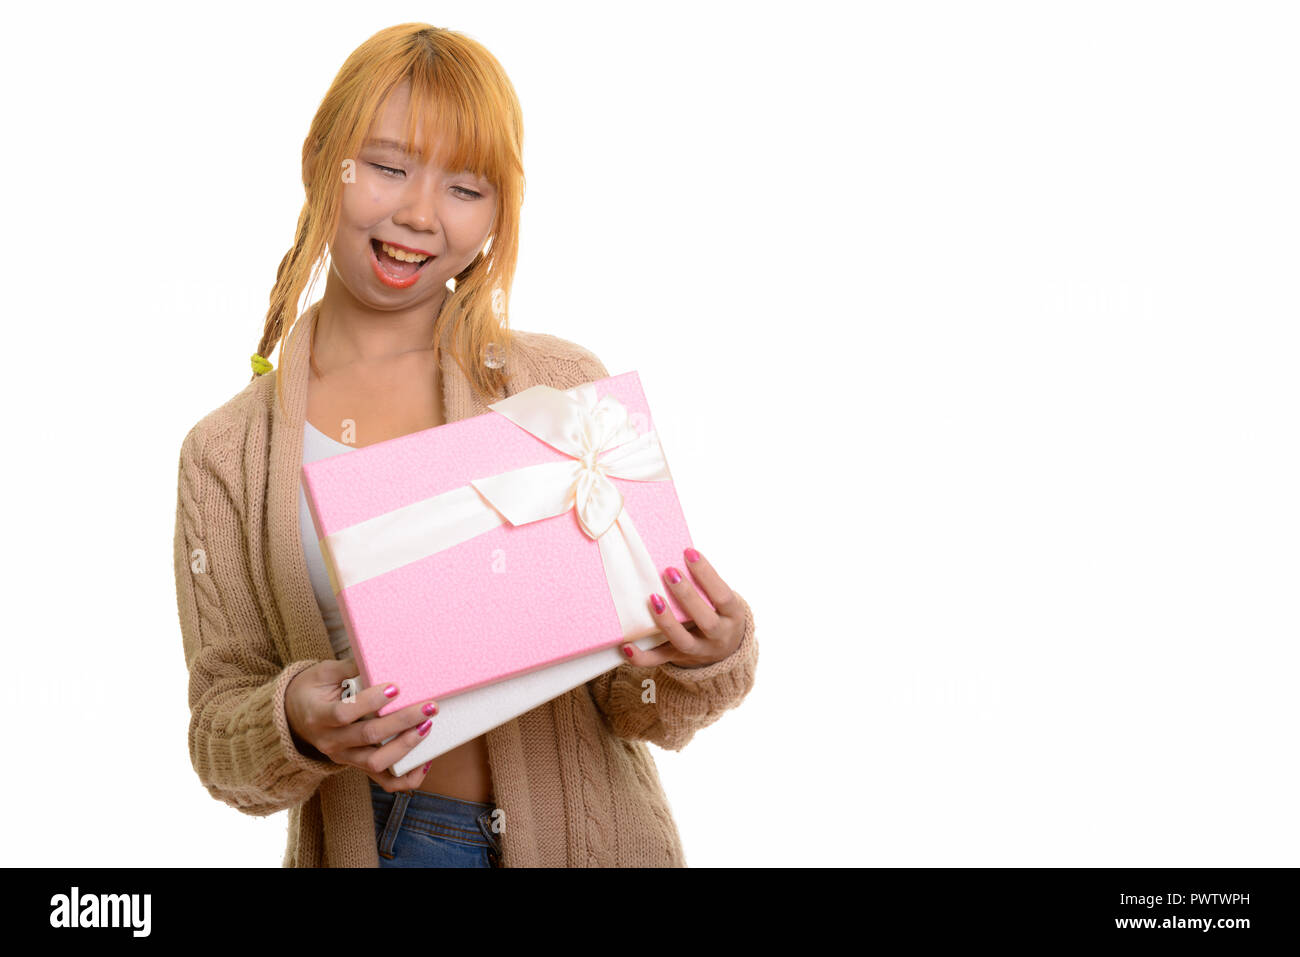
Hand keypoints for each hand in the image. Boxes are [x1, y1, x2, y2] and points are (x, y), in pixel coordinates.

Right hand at [284, 657, 437, 791]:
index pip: (344, 713)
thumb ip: (350, 667)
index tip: (395, 687)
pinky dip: (406, 777)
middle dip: (402, 721)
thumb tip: (381, 658)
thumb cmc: (313, 690)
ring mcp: (344, 758)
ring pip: (376, 763)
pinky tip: (425, 761)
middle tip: (428, 706)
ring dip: (406, 746)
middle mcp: (330, 741)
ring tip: (426, 726)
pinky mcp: (356, 766)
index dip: (370, 702)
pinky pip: (383, 781)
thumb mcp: (323, 673)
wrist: (294, 717)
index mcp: (319, 716)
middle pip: (368, 737)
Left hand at [621, 548, 744, 668]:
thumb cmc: (719, 613)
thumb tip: (678, 552)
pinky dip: (641, 657)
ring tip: (653, 599)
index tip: (689, 552)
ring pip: (683, 641)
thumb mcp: (722, 600)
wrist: (726, 652)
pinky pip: (658, 661)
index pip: (722, 595)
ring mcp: (698, 651)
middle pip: (705, 620)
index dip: (707, 574)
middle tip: (669, 571)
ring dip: (667, 622)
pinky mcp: (678, 659)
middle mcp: (719, 636)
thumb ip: (706, 584)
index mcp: (732, 616)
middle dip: (686, 596)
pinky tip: (627, 645)